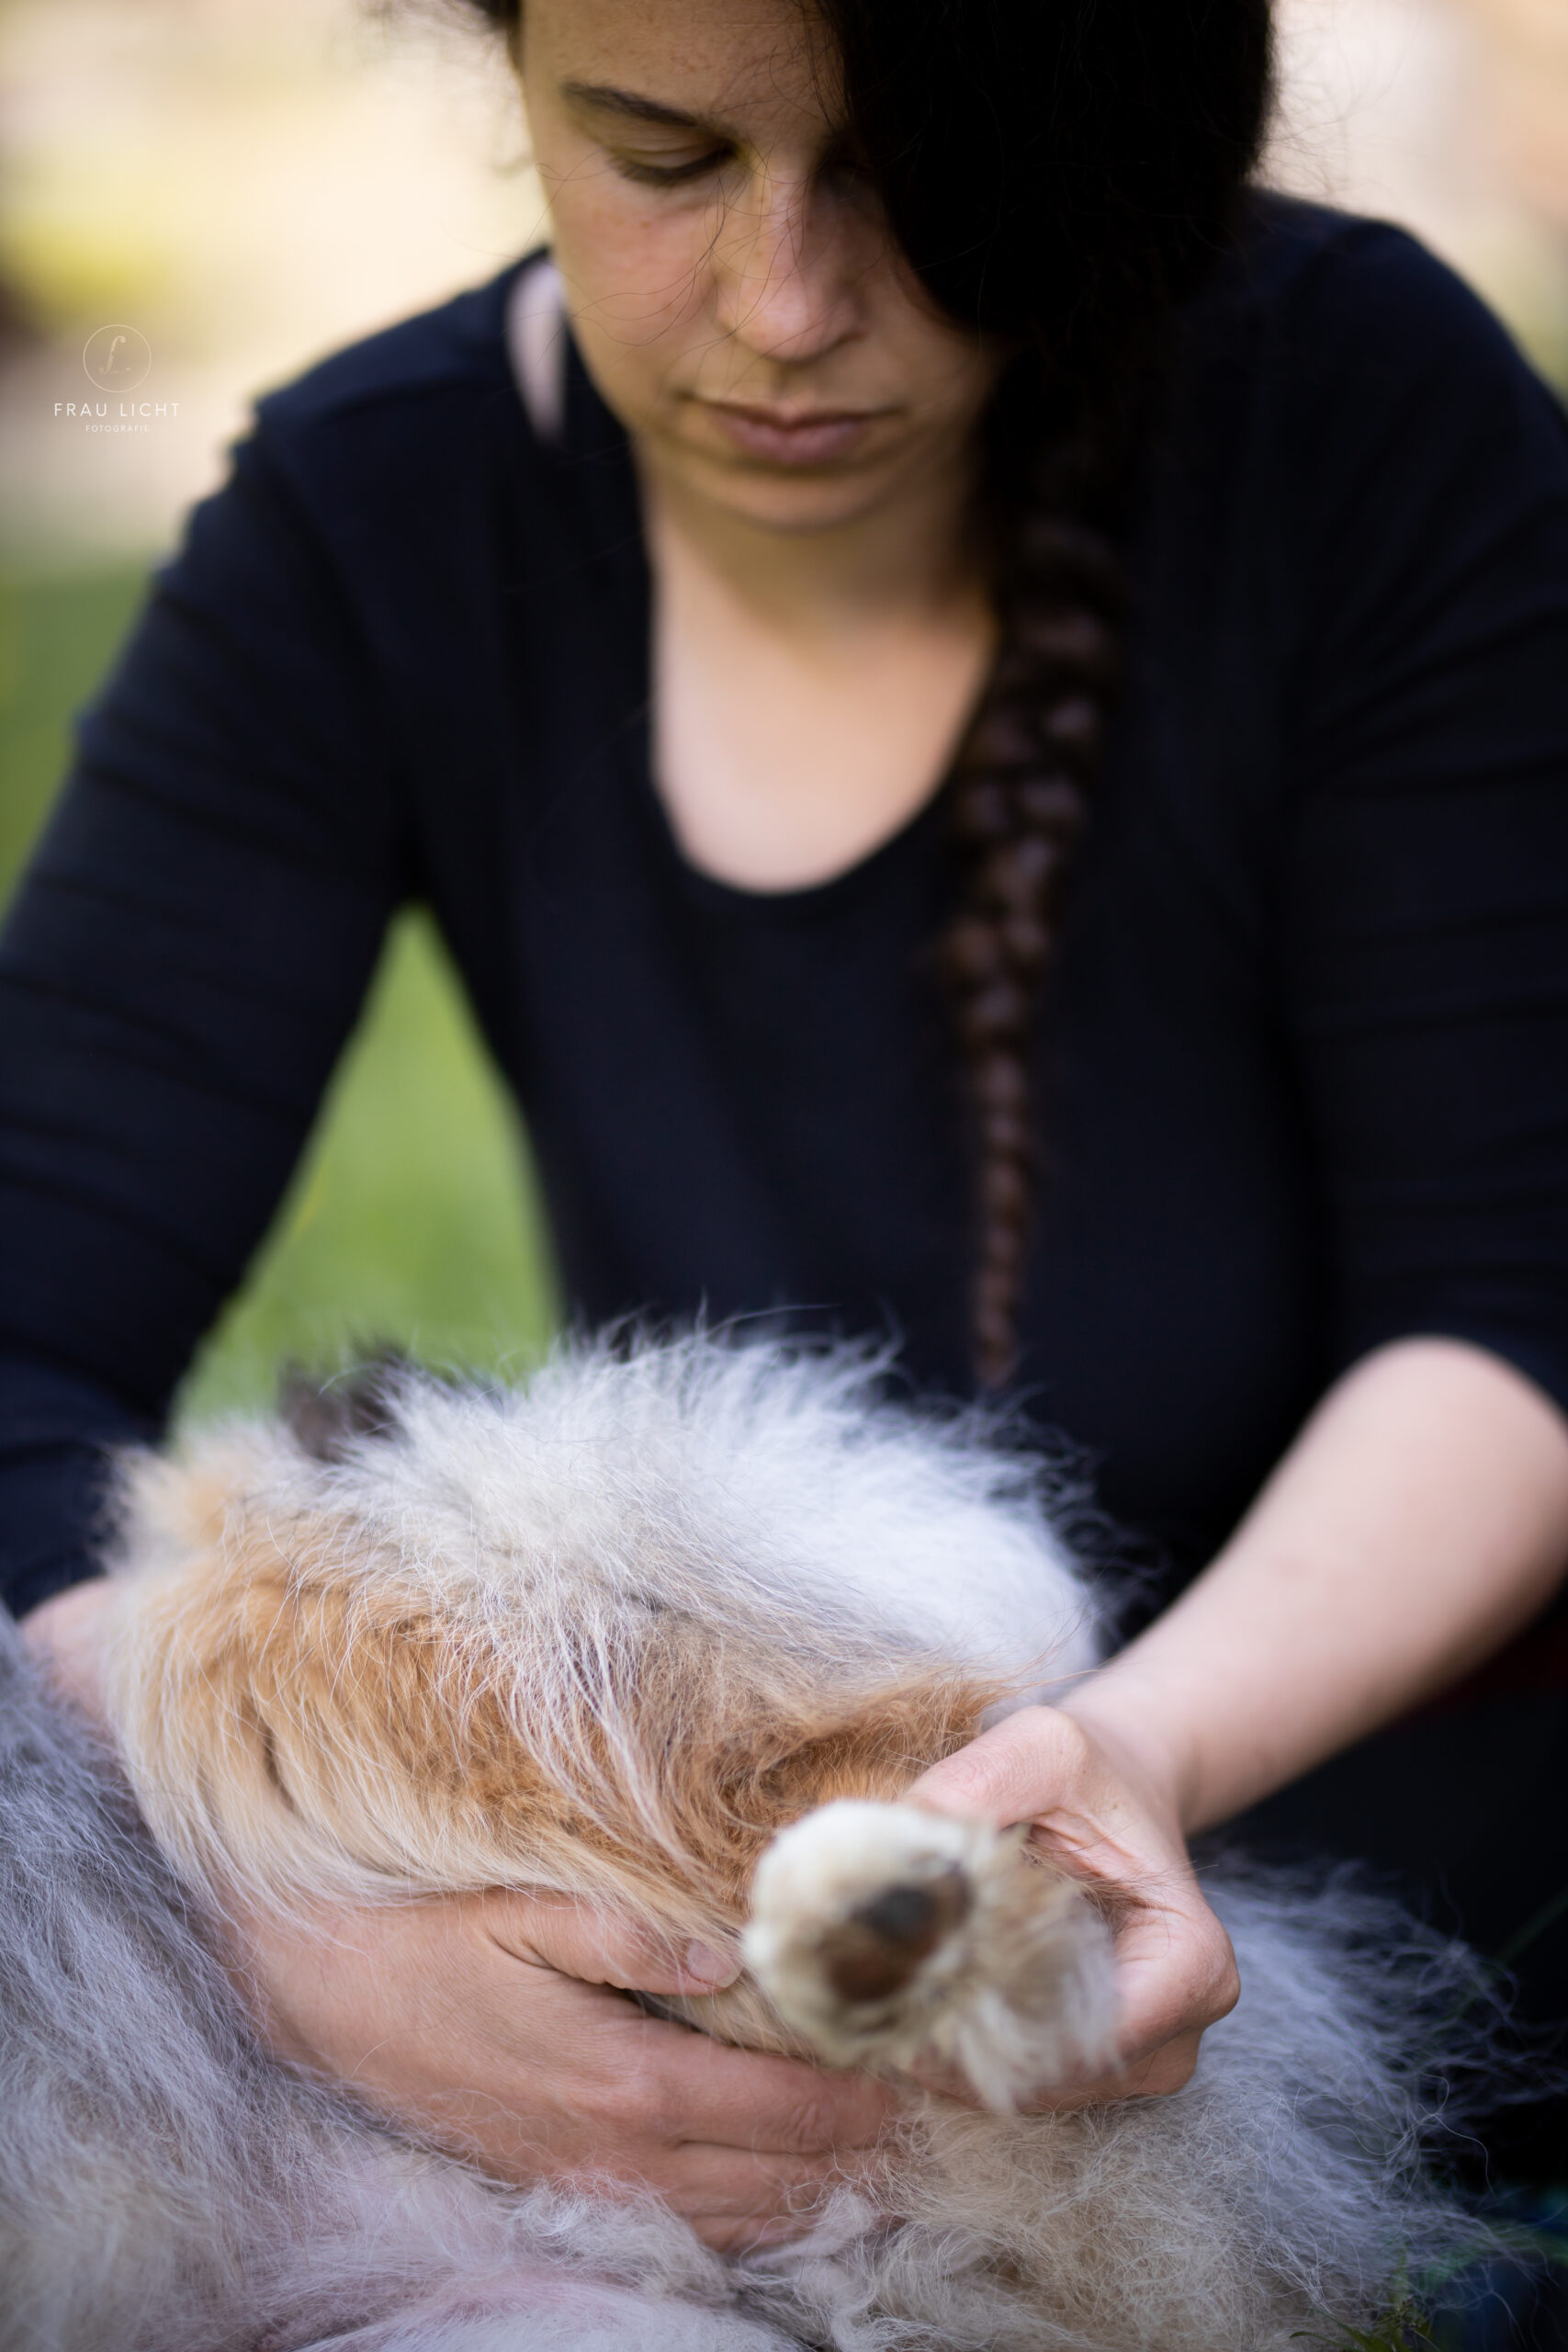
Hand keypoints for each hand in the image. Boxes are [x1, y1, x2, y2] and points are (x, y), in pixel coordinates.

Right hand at [228, 1887, 898, 2250]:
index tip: (923, 2068)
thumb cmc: (424, 1932)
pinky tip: (779, 2188)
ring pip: (735, 2216)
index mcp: (624, 2076)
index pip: (783, 2108)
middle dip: (857, 2151)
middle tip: (926, 2111)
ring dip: (813, 2193)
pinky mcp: (558, 2179)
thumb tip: (732, 1948)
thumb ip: (630, 1928)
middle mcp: (616, 2147)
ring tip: (878, 2158)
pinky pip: (678, 2224)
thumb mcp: (523, 1905)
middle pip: (776, 2177)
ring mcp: (586, 2176)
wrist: (318, 1990)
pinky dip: (745, 2216)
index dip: (861, 2096)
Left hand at [904, 1699, 1237, 2104]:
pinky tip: (920, 2001)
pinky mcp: (1094, 2073)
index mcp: (1190, 1962)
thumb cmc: (1085, 1770)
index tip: (913, 1976)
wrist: (1108, 1793)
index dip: (993, 2022)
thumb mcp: (1040, 1746)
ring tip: (893, 1989)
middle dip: (962, 2045)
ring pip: (1027, 2095)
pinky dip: (963, 2056)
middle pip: (1053, 2081)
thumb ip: (977, 1782)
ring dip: (955, 2056)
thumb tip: (903, 1838)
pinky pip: (1017, 2086)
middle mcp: (1177, 2034)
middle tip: (878, 1989)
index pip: (1087, 2041)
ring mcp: (1139, 2064)